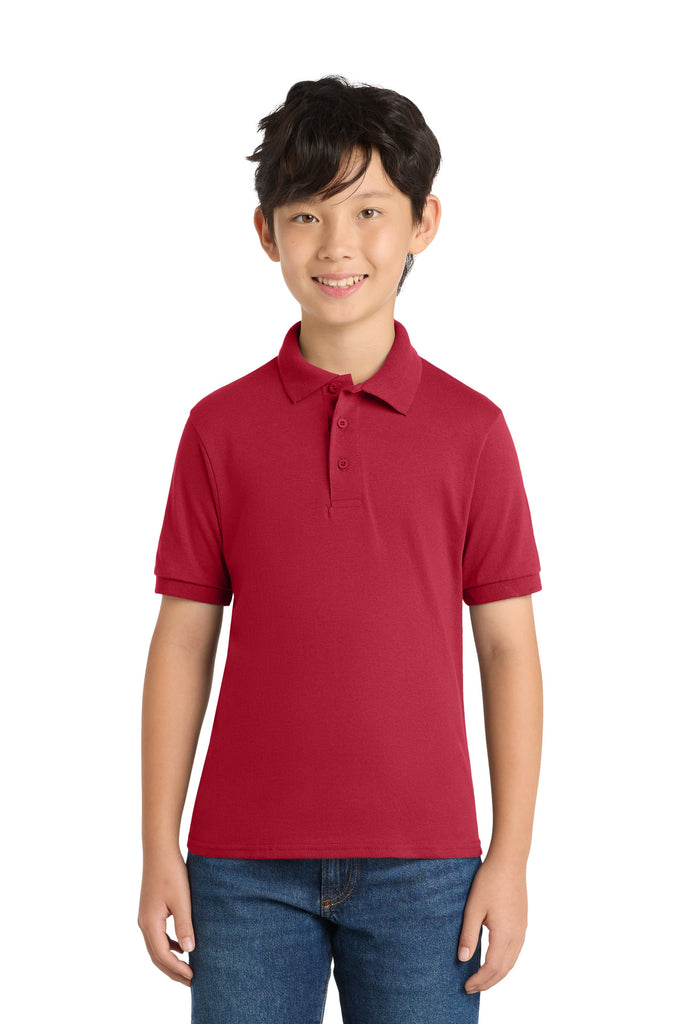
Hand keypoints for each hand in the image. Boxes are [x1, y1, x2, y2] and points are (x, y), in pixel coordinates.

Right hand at [138, 848, 194, 985]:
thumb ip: (185, 926)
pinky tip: (182, 946)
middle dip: (172, 971)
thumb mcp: (181, 900)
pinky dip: (169, 946)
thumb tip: (189, 952)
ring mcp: (145, 917)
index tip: (193, 977)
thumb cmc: (171, 873)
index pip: (163, 955)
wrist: (159, 851)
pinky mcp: (150, 911)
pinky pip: (157, 936)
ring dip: (170, 960)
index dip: (177, 969)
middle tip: (190, 981)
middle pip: (156, 956)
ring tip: (186, 968)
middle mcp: (144, 923)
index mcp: (150, 923)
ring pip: (156, 947)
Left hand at [457, 851, 527, 993]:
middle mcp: (517, 936)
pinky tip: (494, 960)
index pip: (492, 968)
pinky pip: (515, 951)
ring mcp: (522, 929)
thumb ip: (468, 935)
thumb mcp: (473, 908)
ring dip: (497, 974)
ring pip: (512, 961)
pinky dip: (504, 962)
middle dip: (488, 982)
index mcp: (505, 935)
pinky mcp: (522, 922)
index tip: (466, 987)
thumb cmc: (489, 881)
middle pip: (504, 969)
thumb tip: (462, 960)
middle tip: (471, 988)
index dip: (479, 980)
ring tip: (482, 979)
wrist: (509, 861)